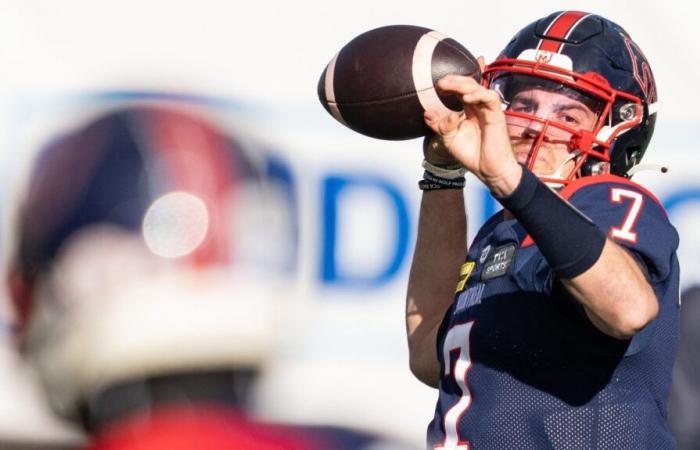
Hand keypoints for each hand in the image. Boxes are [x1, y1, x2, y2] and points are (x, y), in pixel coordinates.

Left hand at [423, 68, 522, 195]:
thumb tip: (427, 113)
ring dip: (462, 85)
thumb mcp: (449, 139)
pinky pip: (491, 98)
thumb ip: (439, 125)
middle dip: (454, 80)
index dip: (450, 84)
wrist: (488, 170)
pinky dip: (478, 95)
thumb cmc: (472, 154)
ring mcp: (488, 110)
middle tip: (440, 83)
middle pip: (469, 84)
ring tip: (448, 86)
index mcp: (469, 110)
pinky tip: (466, 98)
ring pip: (479, 88)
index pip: (461, 89)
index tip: (436, 87)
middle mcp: (479, 107)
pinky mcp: (497, 115)